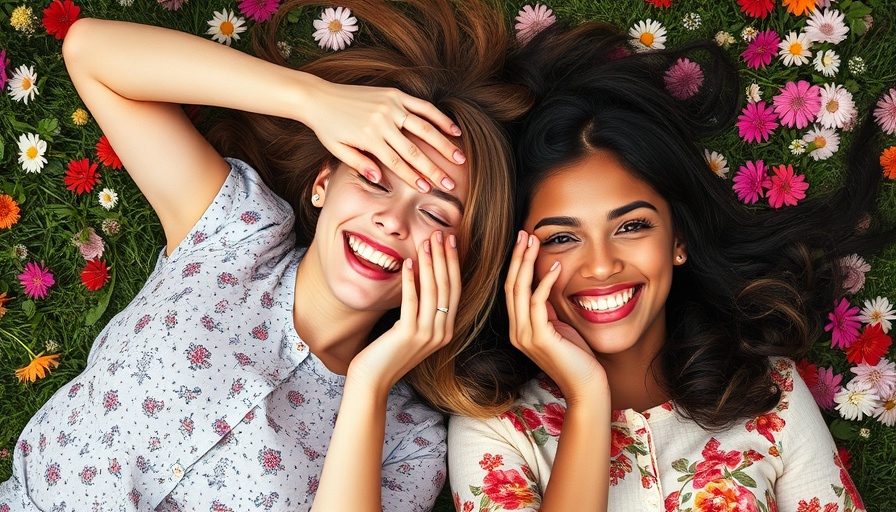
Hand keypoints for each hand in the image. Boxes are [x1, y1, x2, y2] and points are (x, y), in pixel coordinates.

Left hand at [302, 78, 464, 192]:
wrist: (319, 97)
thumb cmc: (328, 128)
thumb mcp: (337, 150)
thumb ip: (360, 164)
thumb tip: (379, 179)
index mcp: (368, 138)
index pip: (396, 162)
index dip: (413, 177)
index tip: (429, 189)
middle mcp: (382, 121)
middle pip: (414, 149)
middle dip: (434, 168)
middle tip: (450, 183)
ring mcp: (390, 106)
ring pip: (424, 128)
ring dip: (444, 144)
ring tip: (460, 159)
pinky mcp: (395, 94)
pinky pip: (422, 106)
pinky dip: (439, 118)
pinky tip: (454, 130)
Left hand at [346, 231, 460, 394]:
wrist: (373, 381)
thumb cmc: (387, 354)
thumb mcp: (410, 330)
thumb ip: (420, 311)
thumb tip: (421, 280)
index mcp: (446, 330)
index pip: (455, 290)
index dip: (454, 263)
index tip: (450, 241)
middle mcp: (442, 332)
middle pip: (448, 287)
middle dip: (445, 257)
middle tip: (441, 234)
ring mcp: (427, 334)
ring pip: (433, 291)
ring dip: (430, 263)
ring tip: (426, 242)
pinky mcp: (409, 334)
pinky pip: (412, 301)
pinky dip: (411, 280)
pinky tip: (408, 262)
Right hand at [505, 231, 607, 403]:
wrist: (586, 387)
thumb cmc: (577, 358)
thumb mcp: (559, 326)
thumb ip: (548, 308)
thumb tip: (546, 281)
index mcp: (518, 328)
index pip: (511, 289)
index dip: (516, 264)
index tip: (524, 241)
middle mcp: (516, 331)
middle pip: (510, 285)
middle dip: (516, 257)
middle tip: (523, 233)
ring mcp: (525, 336)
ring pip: (518, 290)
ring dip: (526, 263)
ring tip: (533, 241)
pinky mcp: (539, 338)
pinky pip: (537, 303)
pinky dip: (545, 282)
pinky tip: (555, 266)